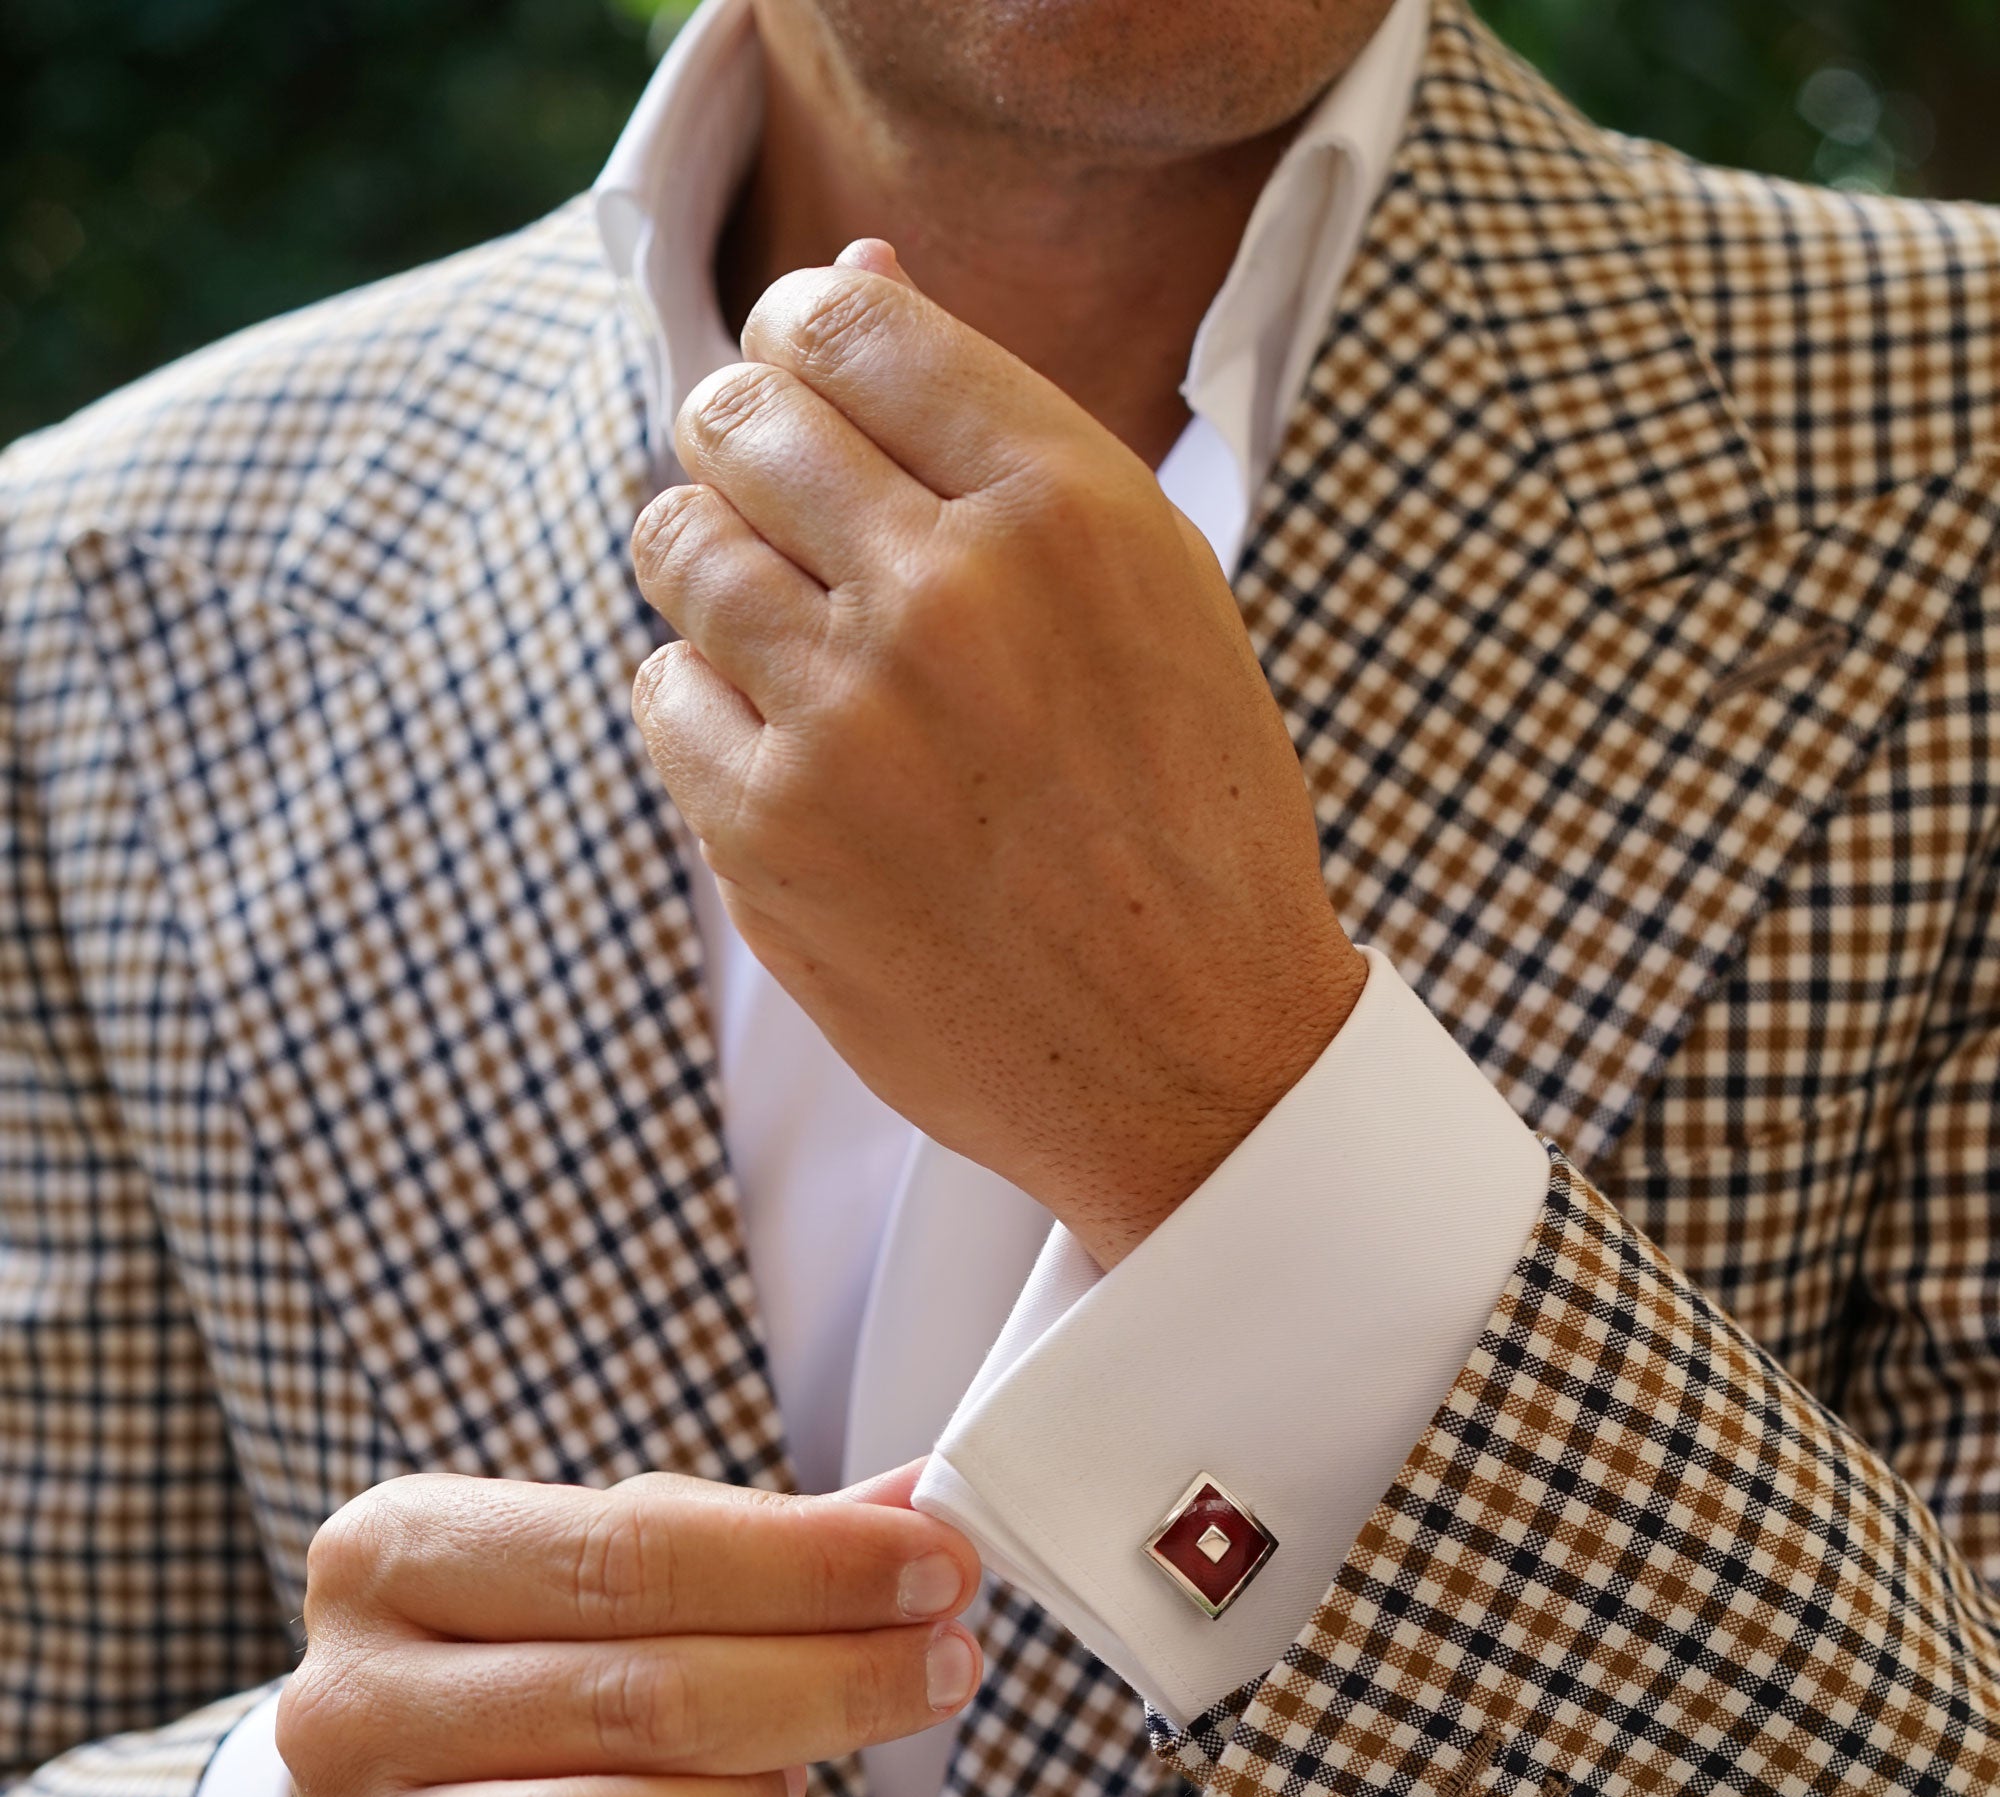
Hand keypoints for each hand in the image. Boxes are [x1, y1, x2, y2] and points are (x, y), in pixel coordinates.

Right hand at [275, 1468, 982, 1796]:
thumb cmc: (522, 1673)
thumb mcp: (605, 1572)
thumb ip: (755, 1541)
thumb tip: (924, 1507)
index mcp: (391, 1555)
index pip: (628, 1552)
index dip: (808, 1566)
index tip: (938, 1569)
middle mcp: (349, 1699)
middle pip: (637, 1696)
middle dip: (827, 1681)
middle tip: (941, 1669)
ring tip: (792, 1781)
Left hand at [629, 244, 1367, 1269]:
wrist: (1197, 1060)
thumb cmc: (1183, 813)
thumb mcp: (1149, 587)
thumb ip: (994, 429)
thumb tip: (852, 267)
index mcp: (1064, 505)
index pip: (844, 320)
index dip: (801, 338)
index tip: (808, 390)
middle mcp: (948, 594)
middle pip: (737, 417)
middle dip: (742, 446)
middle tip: (787, 514)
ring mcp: (846, 720)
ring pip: (677, 548)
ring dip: (713, 574)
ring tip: (791, 639)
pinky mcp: (768, 839)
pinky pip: (662, 697)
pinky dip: (707, 712)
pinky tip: (798, 758)